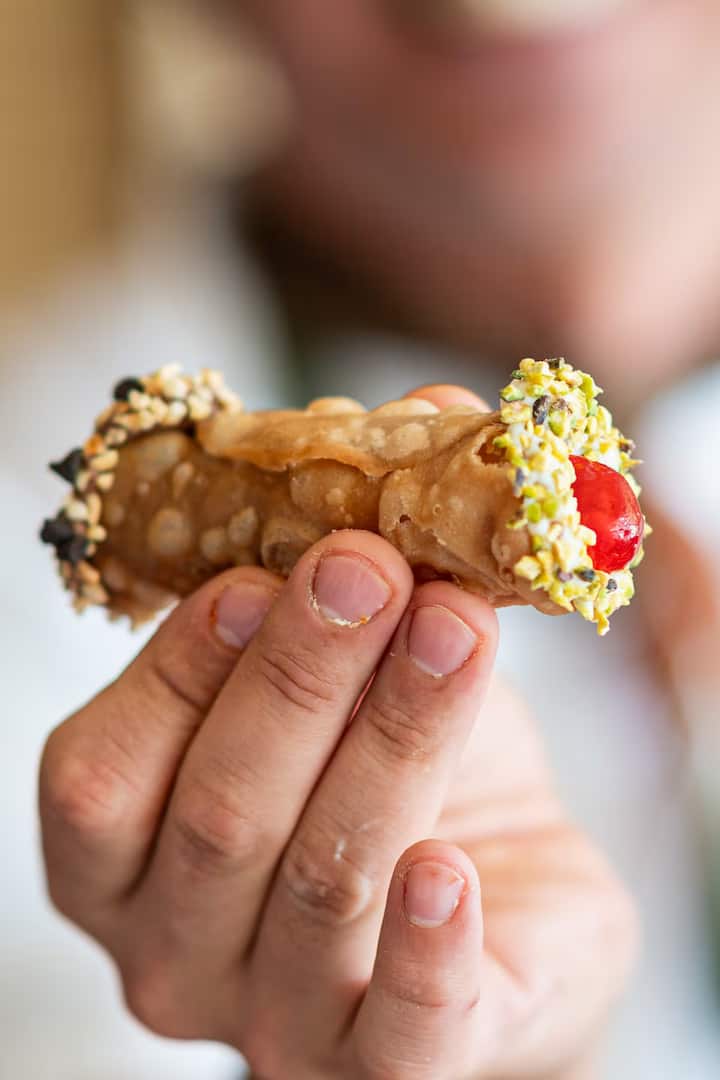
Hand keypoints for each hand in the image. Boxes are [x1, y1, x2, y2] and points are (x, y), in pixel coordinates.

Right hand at [39, 387, 635, 1078]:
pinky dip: (425, 953)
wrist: (489, 902)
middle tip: (370, 565)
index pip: (101, 776)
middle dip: (299, 679)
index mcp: (122, 855)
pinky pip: (403, 1038)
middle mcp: (176, 951)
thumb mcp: (360, 665)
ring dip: (389, 742)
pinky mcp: (395, 1074)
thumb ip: (370, 547)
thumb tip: (428, 409)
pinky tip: (452, 871)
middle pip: (218, 817)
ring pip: (323, 884)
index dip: (174, 668)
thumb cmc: (388, 771)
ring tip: (453, 627)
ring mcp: (280, 1025)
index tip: (260, 569)